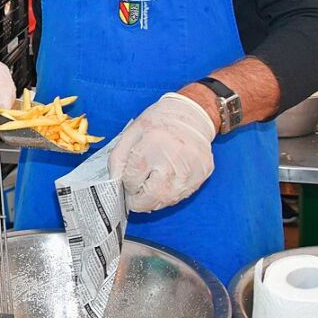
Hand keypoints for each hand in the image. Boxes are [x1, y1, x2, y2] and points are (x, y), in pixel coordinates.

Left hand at [108, 93, 215, 211]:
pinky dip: (170, 196)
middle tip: (132, 202)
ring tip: (146, 196)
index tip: (125, 185)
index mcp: (152, 145)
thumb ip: (119, 157)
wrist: (192, 114)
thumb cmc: (158, 122)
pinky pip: (183, 194)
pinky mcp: (202, 173)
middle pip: (153, 195)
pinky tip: (162, 189)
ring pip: (168, 199)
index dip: (126, 185)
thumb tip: (114, 181)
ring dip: (154, 202)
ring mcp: (191, 168)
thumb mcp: (131, 133)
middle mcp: (174, 158)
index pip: (133, 178)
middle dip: (139, 203)